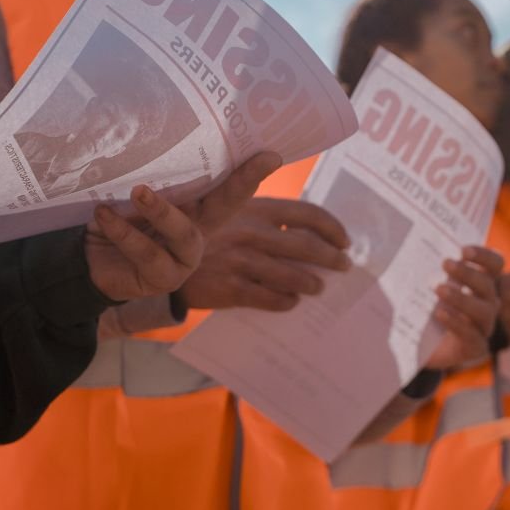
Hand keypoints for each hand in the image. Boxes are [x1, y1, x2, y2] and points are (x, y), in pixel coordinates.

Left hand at [85, 152, 279, 302]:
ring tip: (139, 191)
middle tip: (261, 160)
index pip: (226, 182)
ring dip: (162, 210)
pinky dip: (124, 233)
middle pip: (227, 205)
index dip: (250, 170)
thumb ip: (144, 171)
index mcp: (196, 203)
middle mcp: (197, 228)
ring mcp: (184, 257)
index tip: (273, 153)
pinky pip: (146, 254)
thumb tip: (145, 130)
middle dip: (245, 182)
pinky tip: (104, 215)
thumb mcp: (128, 188)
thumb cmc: (113, 214)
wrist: (83, 259)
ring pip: (183, 232)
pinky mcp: (163, 278)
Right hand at [177, 196, 350, 311]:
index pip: (308, 214)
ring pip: (292, 276)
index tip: (345, 240)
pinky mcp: (231, 288)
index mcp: (257, 207)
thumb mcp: (233, 210)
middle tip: (344, 265)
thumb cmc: (209, 231)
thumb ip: (267, 215)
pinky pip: (271, 299)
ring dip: (312, 283)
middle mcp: (252, 232)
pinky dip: (287, 301)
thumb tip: (311, 230)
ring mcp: (241, 261)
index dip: (332, 228)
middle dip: (332, 258)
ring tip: (319, 287)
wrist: (164, 255)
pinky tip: (291, 301)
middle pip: (306, 246)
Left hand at [424, 246, 503, 369]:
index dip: (484, 255)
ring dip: (462, 297)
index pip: (494, 265)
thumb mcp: (419, 283)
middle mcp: (486, 303)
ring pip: (484, 311)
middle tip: (445, 264)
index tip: (463, 251)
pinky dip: (457, 323)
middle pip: (488, 285)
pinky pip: (473, 336)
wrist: (416, 346)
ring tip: (439, 289)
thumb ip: (419, 265)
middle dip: (468, 273)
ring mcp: (483, 326)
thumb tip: (394, 245)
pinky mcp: (475, 347)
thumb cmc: (422, 306)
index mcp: (479, 283)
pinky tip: (440, 314)